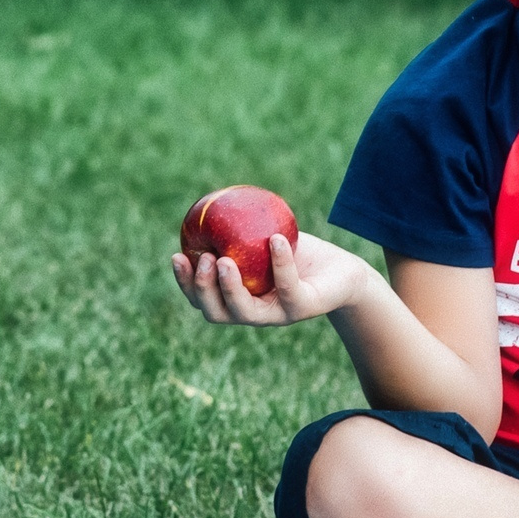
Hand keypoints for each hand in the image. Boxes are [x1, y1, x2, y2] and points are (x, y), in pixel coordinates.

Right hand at [170, 232, 379, 326]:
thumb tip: (208, 202)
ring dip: (229, 287)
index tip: (177, 255)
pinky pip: (287, 286)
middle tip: (202, 259)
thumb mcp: (263, 239)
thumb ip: (238, 229)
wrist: (341, 273)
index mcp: (237, 299)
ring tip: (224, 260)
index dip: (185, 282)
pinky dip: (280, 263)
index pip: (202, 298)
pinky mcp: (303, 308)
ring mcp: (277, 315)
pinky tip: (276, 240)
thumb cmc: (298, 253)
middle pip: (215, 312)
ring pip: (244, 312)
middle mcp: (253, 313)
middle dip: (202, 288)